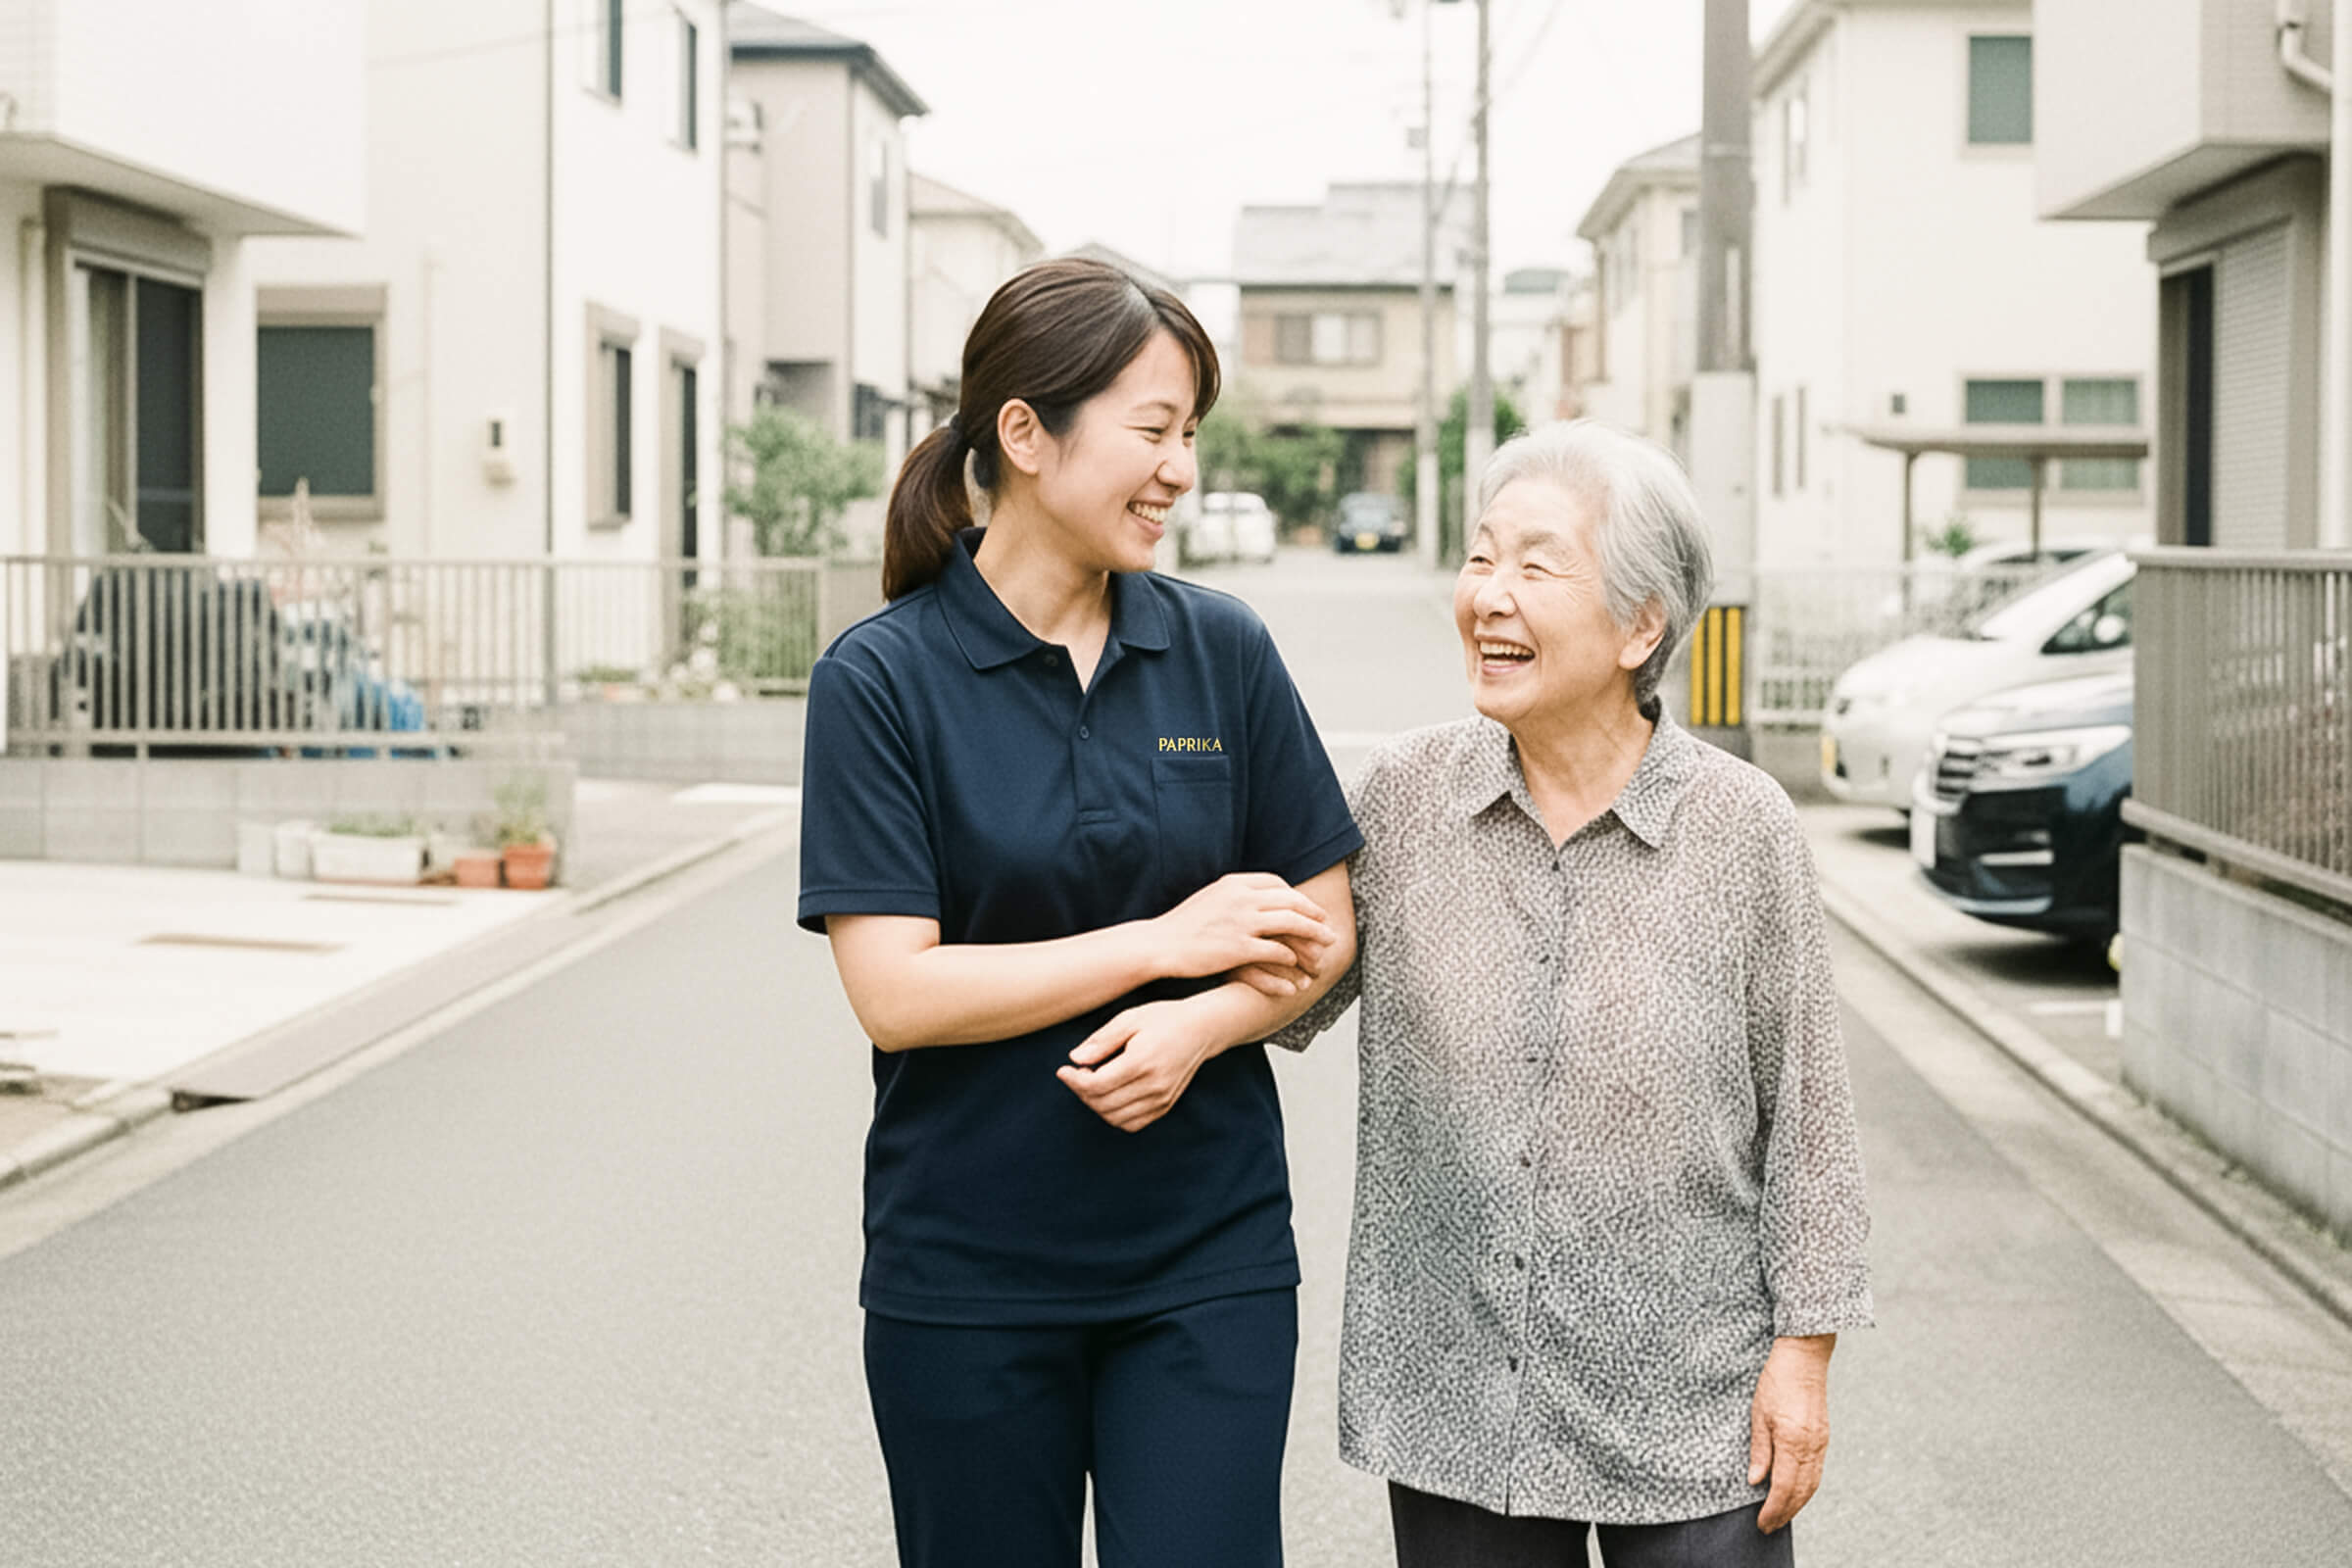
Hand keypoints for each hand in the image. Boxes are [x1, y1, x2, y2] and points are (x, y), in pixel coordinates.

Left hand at [1057, 1000, 1216, 1131]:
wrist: (1202, 1029)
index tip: (1063, 1070)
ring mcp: (1161, 1099)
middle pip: (1103, 1104)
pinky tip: (1109, 1096)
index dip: (1074, 1081)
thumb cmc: (1163, 1019)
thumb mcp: (1130, 1018)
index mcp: (1142, 1061)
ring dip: (1095, 1105)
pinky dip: (1114, 1115)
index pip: (1097, 1085)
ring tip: (1093, 1084)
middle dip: (1081, 1092)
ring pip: (1115, 1118)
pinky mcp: (1165, 1106)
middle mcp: (1153, 1085)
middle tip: (1077, 1074)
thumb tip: (1075, 1059)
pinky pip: (1132, 1124)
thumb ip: (1102, 1040)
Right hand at [1149, 874, 1333, 986]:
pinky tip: (1295, 963)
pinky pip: (1276, 950)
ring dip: (1312, 934)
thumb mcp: (1211, 897)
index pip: (1277, 883)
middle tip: (1327, 925)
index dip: (1296, 896)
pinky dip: (1290, 956)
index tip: (1307, 907)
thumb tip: (1255, 894)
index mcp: (1234, 883)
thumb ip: (1235, 894)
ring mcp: (1240, 922)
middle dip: (1313, 913)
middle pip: (1290, 900)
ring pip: (1291, 923)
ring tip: (1325, 944)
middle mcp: (1240, 898)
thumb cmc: (1182, 925)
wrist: (1158, 944)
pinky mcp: (1238, 948)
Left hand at [1749, 1334, 1833, 1533]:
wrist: (1804, 1357)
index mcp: (1793, 1442)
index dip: (1773, 1509)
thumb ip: (1760, 1450)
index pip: (1783, 1488)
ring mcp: (1821, 1443)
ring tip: (1781, 1516)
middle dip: (1785, 1513)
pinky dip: (1807, 1489)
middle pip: (1800, 1492)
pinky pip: (1817, 1472)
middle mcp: (1812, 1447)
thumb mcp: (1759, 1414)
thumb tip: (1756, 1481)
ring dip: (1797, 1504)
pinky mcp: (1824, 1438)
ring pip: (1812, 1485)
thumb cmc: (1777, 1381)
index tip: (1761, 1523)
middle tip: (1769, 1527)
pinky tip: (1796, 1494)